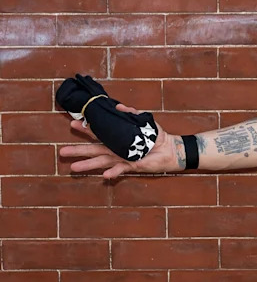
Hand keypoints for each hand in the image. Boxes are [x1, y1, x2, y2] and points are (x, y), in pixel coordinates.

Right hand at [59, 104, 181, 179]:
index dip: (85, 128)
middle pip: (93, 150)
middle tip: (62, 152)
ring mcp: (121, 158)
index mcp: (116, 137)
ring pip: (101, 162)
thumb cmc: (155, 136)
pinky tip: (104, 175)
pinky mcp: (131, 166)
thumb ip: (130, 112)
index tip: (73, 122)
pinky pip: (120, 170)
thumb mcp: (142, 120)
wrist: (168, 149)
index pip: (97, 132)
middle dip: (77, 150)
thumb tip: (118, 106)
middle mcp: (115, 149)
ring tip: (73, 167)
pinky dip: (112, 173)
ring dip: (88, 165)